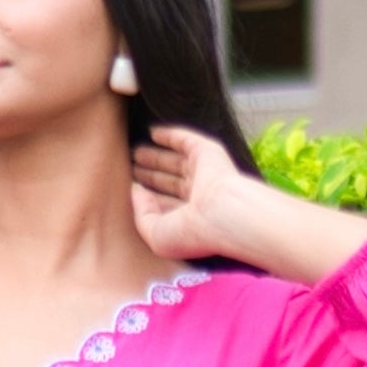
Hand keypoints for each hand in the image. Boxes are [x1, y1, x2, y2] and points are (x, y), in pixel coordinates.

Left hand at [131, 126, 366, 281]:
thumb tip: (133, 191)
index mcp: (195, 218)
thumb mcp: (162, 237)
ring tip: (136, 147)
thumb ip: (144, 217)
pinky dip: (170, 133)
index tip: (133, 185)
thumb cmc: (208, 236)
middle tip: (131, 160)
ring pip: (175, 161)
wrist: (235, 218)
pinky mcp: (210, 155)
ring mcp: (206, 175)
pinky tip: (156, 129)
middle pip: (171, 180)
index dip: (149, 194)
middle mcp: (200, 196)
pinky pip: (186, 140)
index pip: (170, 204)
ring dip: (156, 155)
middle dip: (151, 171)